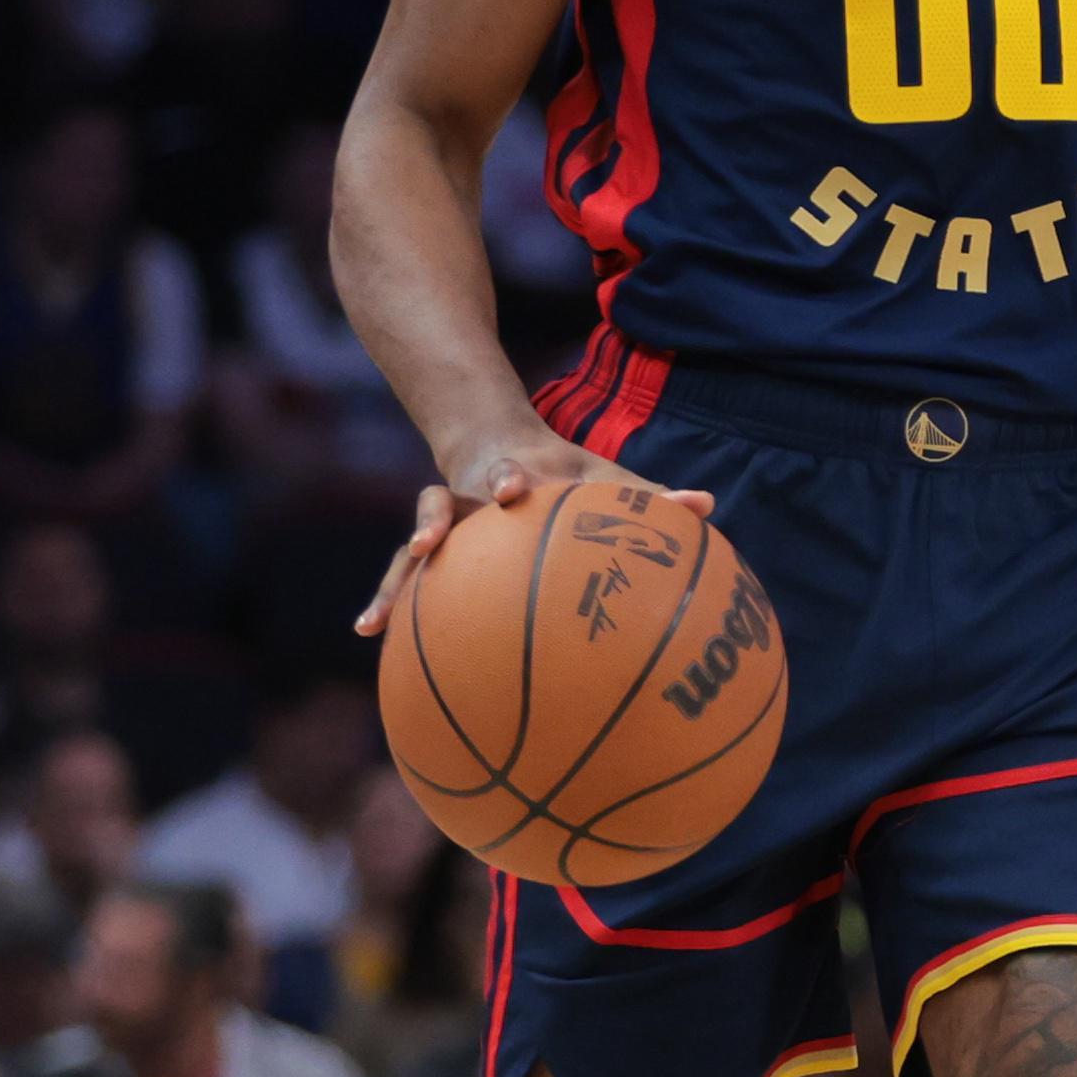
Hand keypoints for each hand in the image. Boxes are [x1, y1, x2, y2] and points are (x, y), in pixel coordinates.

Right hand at [352, 428, 703, 635]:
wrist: (494, 442)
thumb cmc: (566, 472)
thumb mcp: (605, 477)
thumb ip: (650, 497)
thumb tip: (707, 507)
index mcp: (517, 477)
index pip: (511, 472)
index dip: (510, 478)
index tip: (513, 490)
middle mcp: (471, 496)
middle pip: (446, 499)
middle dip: (438, 516)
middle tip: (433, 538)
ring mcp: (445, 521)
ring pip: (412, 543)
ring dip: (398, 575)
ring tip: (378, 617)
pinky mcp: (428, 546)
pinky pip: (403, 574)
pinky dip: (387, 601)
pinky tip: (369, 634)